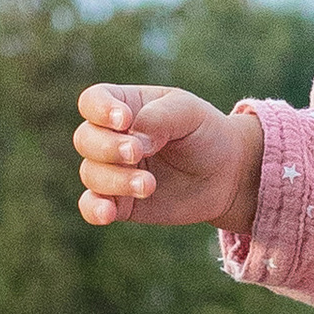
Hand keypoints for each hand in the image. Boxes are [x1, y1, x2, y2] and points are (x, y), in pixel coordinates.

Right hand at [74, 83, 264, 231]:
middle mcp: (113, 137)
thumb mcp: (190, 114)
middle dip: (108, 147)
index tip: (124, 120)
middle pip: (85, 138)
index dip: (99, 109)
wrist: (228, 175)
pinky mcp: (121, 203)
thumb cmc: (206, 133)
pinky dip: (94, 209)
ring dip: (115, 180)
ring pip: (91, 173)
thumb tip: (132, 135)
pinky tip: (108, 213)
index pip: (93, 101)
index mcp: (126, 106)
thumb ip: (160, 117)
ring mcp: (114, 171)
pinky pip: (92, 206)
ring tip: (149, 185)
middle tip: (137, 153)